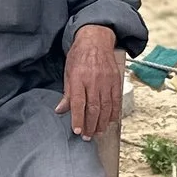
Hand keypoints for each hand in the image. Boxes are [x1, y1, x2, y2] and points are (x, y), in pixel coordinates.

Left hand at [56, 23, 124, 138]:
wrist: (96, 40)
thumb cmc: (79, 56)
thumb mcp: (68, 72)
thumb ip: (67, 93)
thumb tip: (60, 110)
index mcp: (79, 78)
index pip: (78, 103)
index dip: (78, 118)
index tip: (77, 131)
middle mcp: (93, 81)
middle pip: (93, 108)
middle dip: (90, 125)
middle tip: (87, 137)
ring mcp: (106, 81)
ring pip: (106, 107)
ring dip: (102, 123)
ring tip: (98, 132)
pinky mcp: (116, 81)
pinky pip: (116, 100)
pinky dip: (114, 113)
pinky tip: (110, 121)